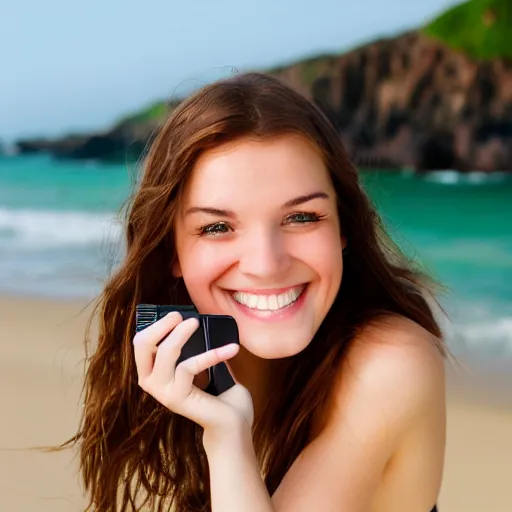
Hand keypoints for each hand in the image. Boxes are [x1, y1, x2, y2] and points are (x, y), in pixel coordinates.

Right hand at [133, 311, 253, 436]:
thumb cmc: (221, 396)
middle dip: (161, 324)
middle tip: (180, 315)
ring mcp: (163, 392)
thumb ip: (200, 349)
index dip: (155, 324)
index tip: (175, 314)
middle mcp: (152, 383)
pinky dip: (212, 354)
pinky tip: (232, 349)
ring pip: (165, 352)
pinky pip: (190, 366)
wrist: (233, 427)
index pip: (142, 343)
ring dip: (181, 334)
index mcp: (155, 373)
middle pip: (143, 345)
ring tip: (196, 322)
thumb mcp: (207, 366)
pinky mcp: (178, 398)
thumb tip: (203, 324)